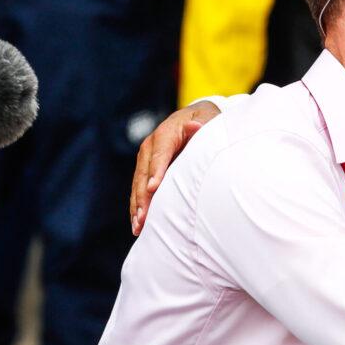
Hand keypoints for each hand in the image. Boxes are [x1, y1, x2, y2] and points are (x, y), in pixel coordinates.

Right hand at [130, 101, 220, 234]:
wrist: (193, 117)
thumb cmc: (204, 122)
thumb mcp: (207, 121)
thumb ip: (201, 126)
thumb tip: (195, 126)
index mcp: (166, 133)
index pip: (160, 155)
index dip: (156, 172)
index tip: (152, 188)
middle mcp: (151, 146)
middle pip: (144, 173)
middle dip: (143, 196)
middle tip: (143, 217)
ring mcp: (146, 158)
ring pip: (138, 183)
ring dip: (137, 205)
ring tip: (138, 226)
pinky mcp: (145, 168)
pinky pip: (139, 188)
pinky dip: (138, 205)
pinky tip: (138, 223)